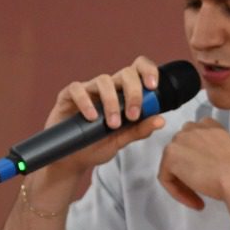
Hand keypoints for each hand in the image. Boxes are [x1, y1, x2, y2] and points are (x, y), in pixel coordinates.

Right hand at [39, 57, 166, 176]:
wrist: (73, 159)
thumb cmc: (98, 145)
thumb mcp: (122, 140)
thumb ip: (140, 130)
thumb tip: (161, 121)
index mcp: (124, 93)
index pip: (138, 70)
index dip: (148, 71)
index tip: (153, 86)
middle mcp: (108, 88)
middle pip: (125, 73)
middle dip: (133, 93)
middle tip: (133, 116)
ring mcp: (88, 90)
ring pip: (103, 80)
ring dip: (112, 102)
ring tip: (113, 124)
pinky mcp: (68, 96)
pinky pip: (77, 89)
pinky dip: (85, 102)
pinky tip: (92, 118)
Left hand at [157, 117, 229, 209]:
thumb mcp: (229, 151)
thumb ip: (212, 151)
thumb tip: (203, 164)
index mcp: (209, 125)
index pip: (193, 140)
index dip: (196, 161)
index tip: (206, 175)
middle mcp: (192, 128)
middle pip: (179, 152)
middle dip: (187, 171)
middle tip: (201, 188)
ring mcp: (179, 141)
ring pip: (171, 166)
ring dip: (183, 184)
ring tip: (198, 198)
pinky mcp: (171, 157)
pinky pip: (166, 178)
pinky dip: (177, 192)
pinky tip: (195, 200)